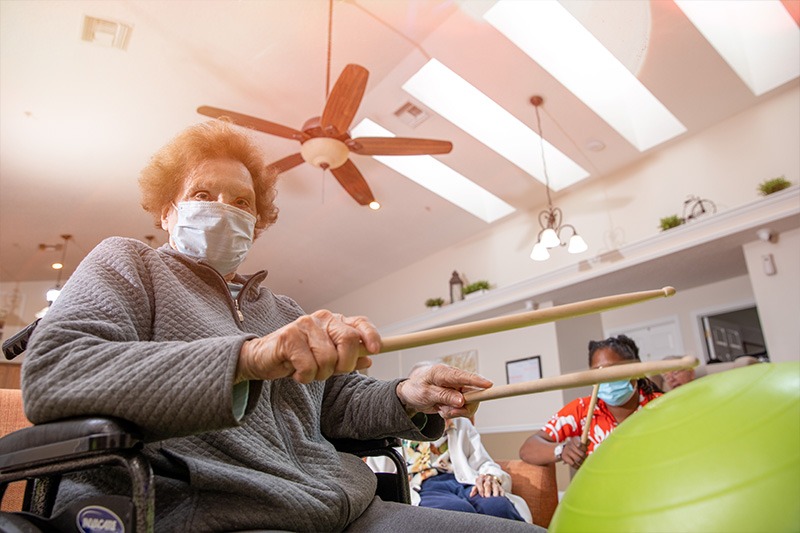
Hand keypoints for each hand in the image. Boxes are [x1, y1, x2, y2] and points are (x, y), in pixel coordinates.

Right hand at [235, 310, 380, 383]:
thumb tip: (369, 357)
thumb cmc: (296, 357)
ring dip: (319, 374)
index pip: (359, 323)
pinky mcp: (289, 337)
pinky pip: (309, 366)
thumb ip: (347, 358)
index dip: (371, 335)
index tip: (375, 350)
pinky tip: (295, 372)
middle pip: (348, 340)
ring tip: (307, 371)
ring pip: (328, 358)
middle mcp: (321, 319)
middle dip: (344, 364)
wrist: (262, 358)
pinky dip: (304, 376)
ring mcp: (305, 326)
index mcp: (334, 322)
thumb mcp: (326, 358)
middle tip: (331, 371)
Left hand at [395, 364, 491, 418]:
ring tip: (442, 410)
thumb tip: (461, 400)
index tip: (489, 385)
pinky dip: (453, 412)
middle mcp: (453, 379)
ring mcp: (456, 388)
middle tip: (449, 412)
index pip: (464, 377)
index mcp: (444, 373)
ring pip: (468, 403)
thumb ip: (444, 396)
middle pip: (471, 393)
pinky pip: (462, 408)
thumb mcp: (426, 394)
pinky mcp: (456, 396)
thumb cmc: (415, 389)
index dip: (478, 381)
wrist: (409, 394)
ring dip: (456, 411)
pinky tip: (443, 409)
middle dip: (463, 407)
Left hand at [470, 474, 503, 497]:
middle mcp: (488, 479)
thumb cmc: (482, 484)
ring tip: (494, 500)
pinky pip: (501, 490)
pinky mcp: (500, 486)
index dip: (480, 489)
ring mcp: (495, 482)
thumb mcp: (477, 485)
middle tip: (487, 498)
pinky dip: (501, 495)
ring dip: (495, 493)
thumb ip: (474, 490)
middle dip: (487, 491)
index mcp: (481, 478)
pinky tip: (500, 500)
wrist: (490, 478)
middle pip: (487, 485)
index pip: (479, 482)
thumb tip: (471, 495)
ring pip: (495, 487)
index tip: (481, 496)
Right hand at [559, 437, 587, 468]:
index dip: (583, 446)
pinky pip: (572, 464)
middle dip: (585, 457)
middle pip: (581, 453)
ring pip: (577, 459)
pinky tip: (580, 467)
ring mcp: (567, 451)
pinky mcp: (564, 457)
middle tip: (588, 460)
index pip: (579, 442)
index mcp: (574, 440)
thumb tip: (588, 442)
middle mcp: (570, 444)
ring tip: (585, 463)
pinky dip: (577, 466)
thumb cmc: (575, 446)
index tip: (586, 450)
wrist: (564, 449)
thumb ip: (585, 442)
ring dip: (582, 462)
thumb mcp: (579, 441)